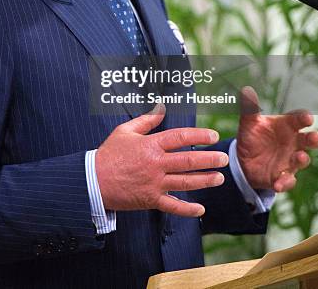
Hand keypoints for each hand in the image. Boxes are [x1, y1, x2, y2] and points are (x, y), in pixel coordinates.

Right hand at [95, 104, 228, 216]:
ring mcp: (154, 183)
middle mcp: (156, 164)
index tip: (213, 135)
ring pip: (185, 183)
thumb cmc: (109, 154)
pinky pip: (173, 207)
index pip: (180, 137)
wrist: (94, 180)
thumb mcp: (125, 131)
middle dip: (209, 159)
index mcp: (151, 145)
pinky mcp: (150, 200)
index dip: (199, 136)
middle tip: (223, 158)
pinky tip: (200, 209)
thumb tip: (161, 107)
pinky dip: (188, 210)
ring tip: (219, 178)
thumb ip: (146, 120)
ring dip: (205, 180)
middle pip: (188, 161)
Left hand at [237, 86, 317, 191]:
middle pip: (308, 140)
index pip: (298, 120)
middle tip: (314, 137)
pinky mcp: (282, 177)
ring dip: (302, 159)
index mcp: (286, 126)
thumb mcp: (248, 123)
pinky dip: (285, 182)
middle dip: (313, 139)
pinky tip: (278, 183)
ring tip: (299, 157)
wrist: (243, 160)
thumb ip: (249, 109)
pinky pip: (288, 181)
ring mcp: (289, 160)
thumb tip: (246, 90)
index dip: (304, 118)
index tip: (307, 118)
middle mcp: (292, 143)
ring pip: (302, 160)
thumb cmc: (252, 137)